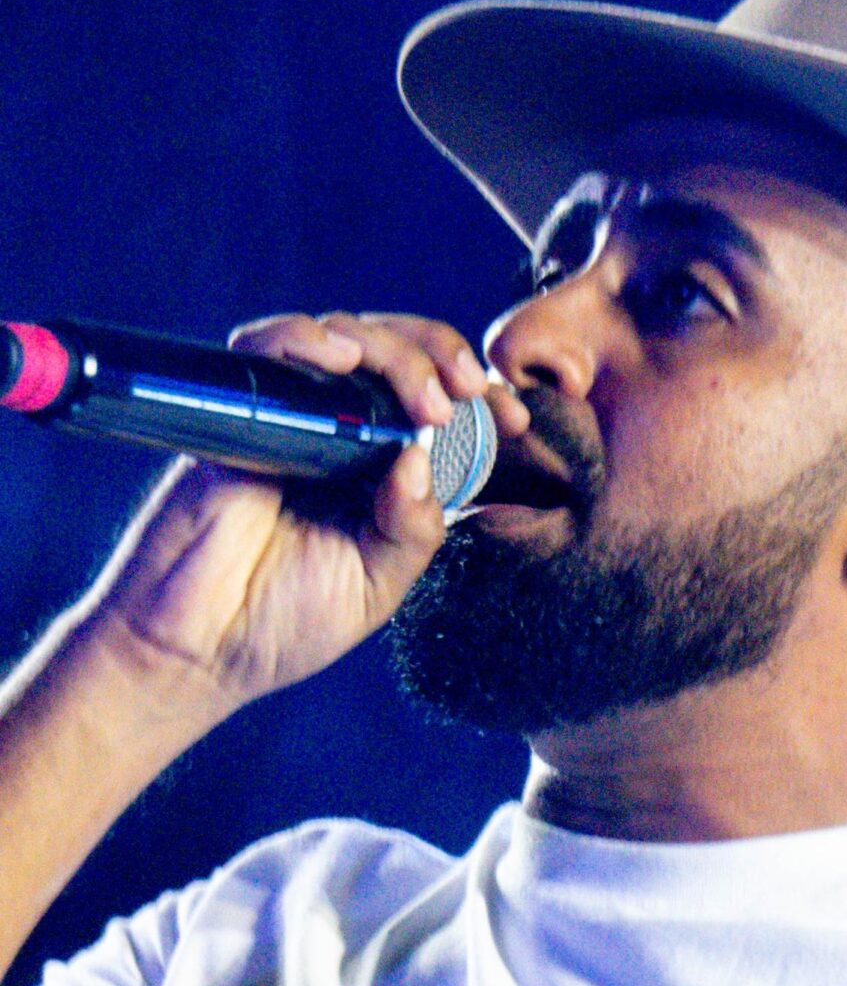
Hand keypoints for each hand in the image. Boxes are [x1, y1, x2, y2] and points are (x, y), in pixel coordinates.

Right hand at [78, 314, 529, 723]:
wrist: (196, 650)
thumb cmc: (281, 624)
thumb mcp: (377, 584)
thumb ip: (413, 526)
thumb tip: (424, 454)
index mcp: (383, 471)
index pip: (441, 405)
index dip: (480, 397)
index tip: (512, 418)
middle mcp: (341, 433)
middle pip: (399, 352)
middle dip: (444, 357)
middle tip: (467, 393)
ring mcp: (290, 417)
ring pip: (348, 338)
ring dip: (395, 351)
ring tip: (422, 398)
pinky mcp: (241, 411)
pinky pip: (269, 347)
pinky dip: (306, 336)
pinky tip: (339, 357)